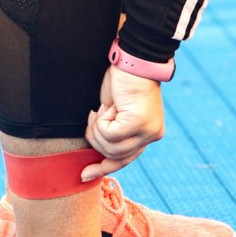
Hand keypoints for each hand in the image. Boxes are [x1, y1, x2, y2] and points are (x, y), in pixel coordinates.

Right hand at [82, 65, 164, 181]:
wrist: (134, 61)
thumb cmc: (123, 83)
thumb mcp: (117, 114)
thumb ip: (115, 133)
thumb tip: (97, 154)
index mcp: (148, 134)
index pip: (125, 160)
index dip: (103, 168)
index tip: (83, 175)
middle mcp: (152, 136)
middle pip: (113, 156)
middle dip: (96, 138)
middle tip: (95, 115)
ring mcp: (147, 131)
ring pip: (109, 147)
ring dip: (98, 128)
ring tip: (104, 108)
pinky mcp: (138, 124)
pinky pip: (108, 134)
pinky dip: (101, 120)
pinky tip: (110, 105)